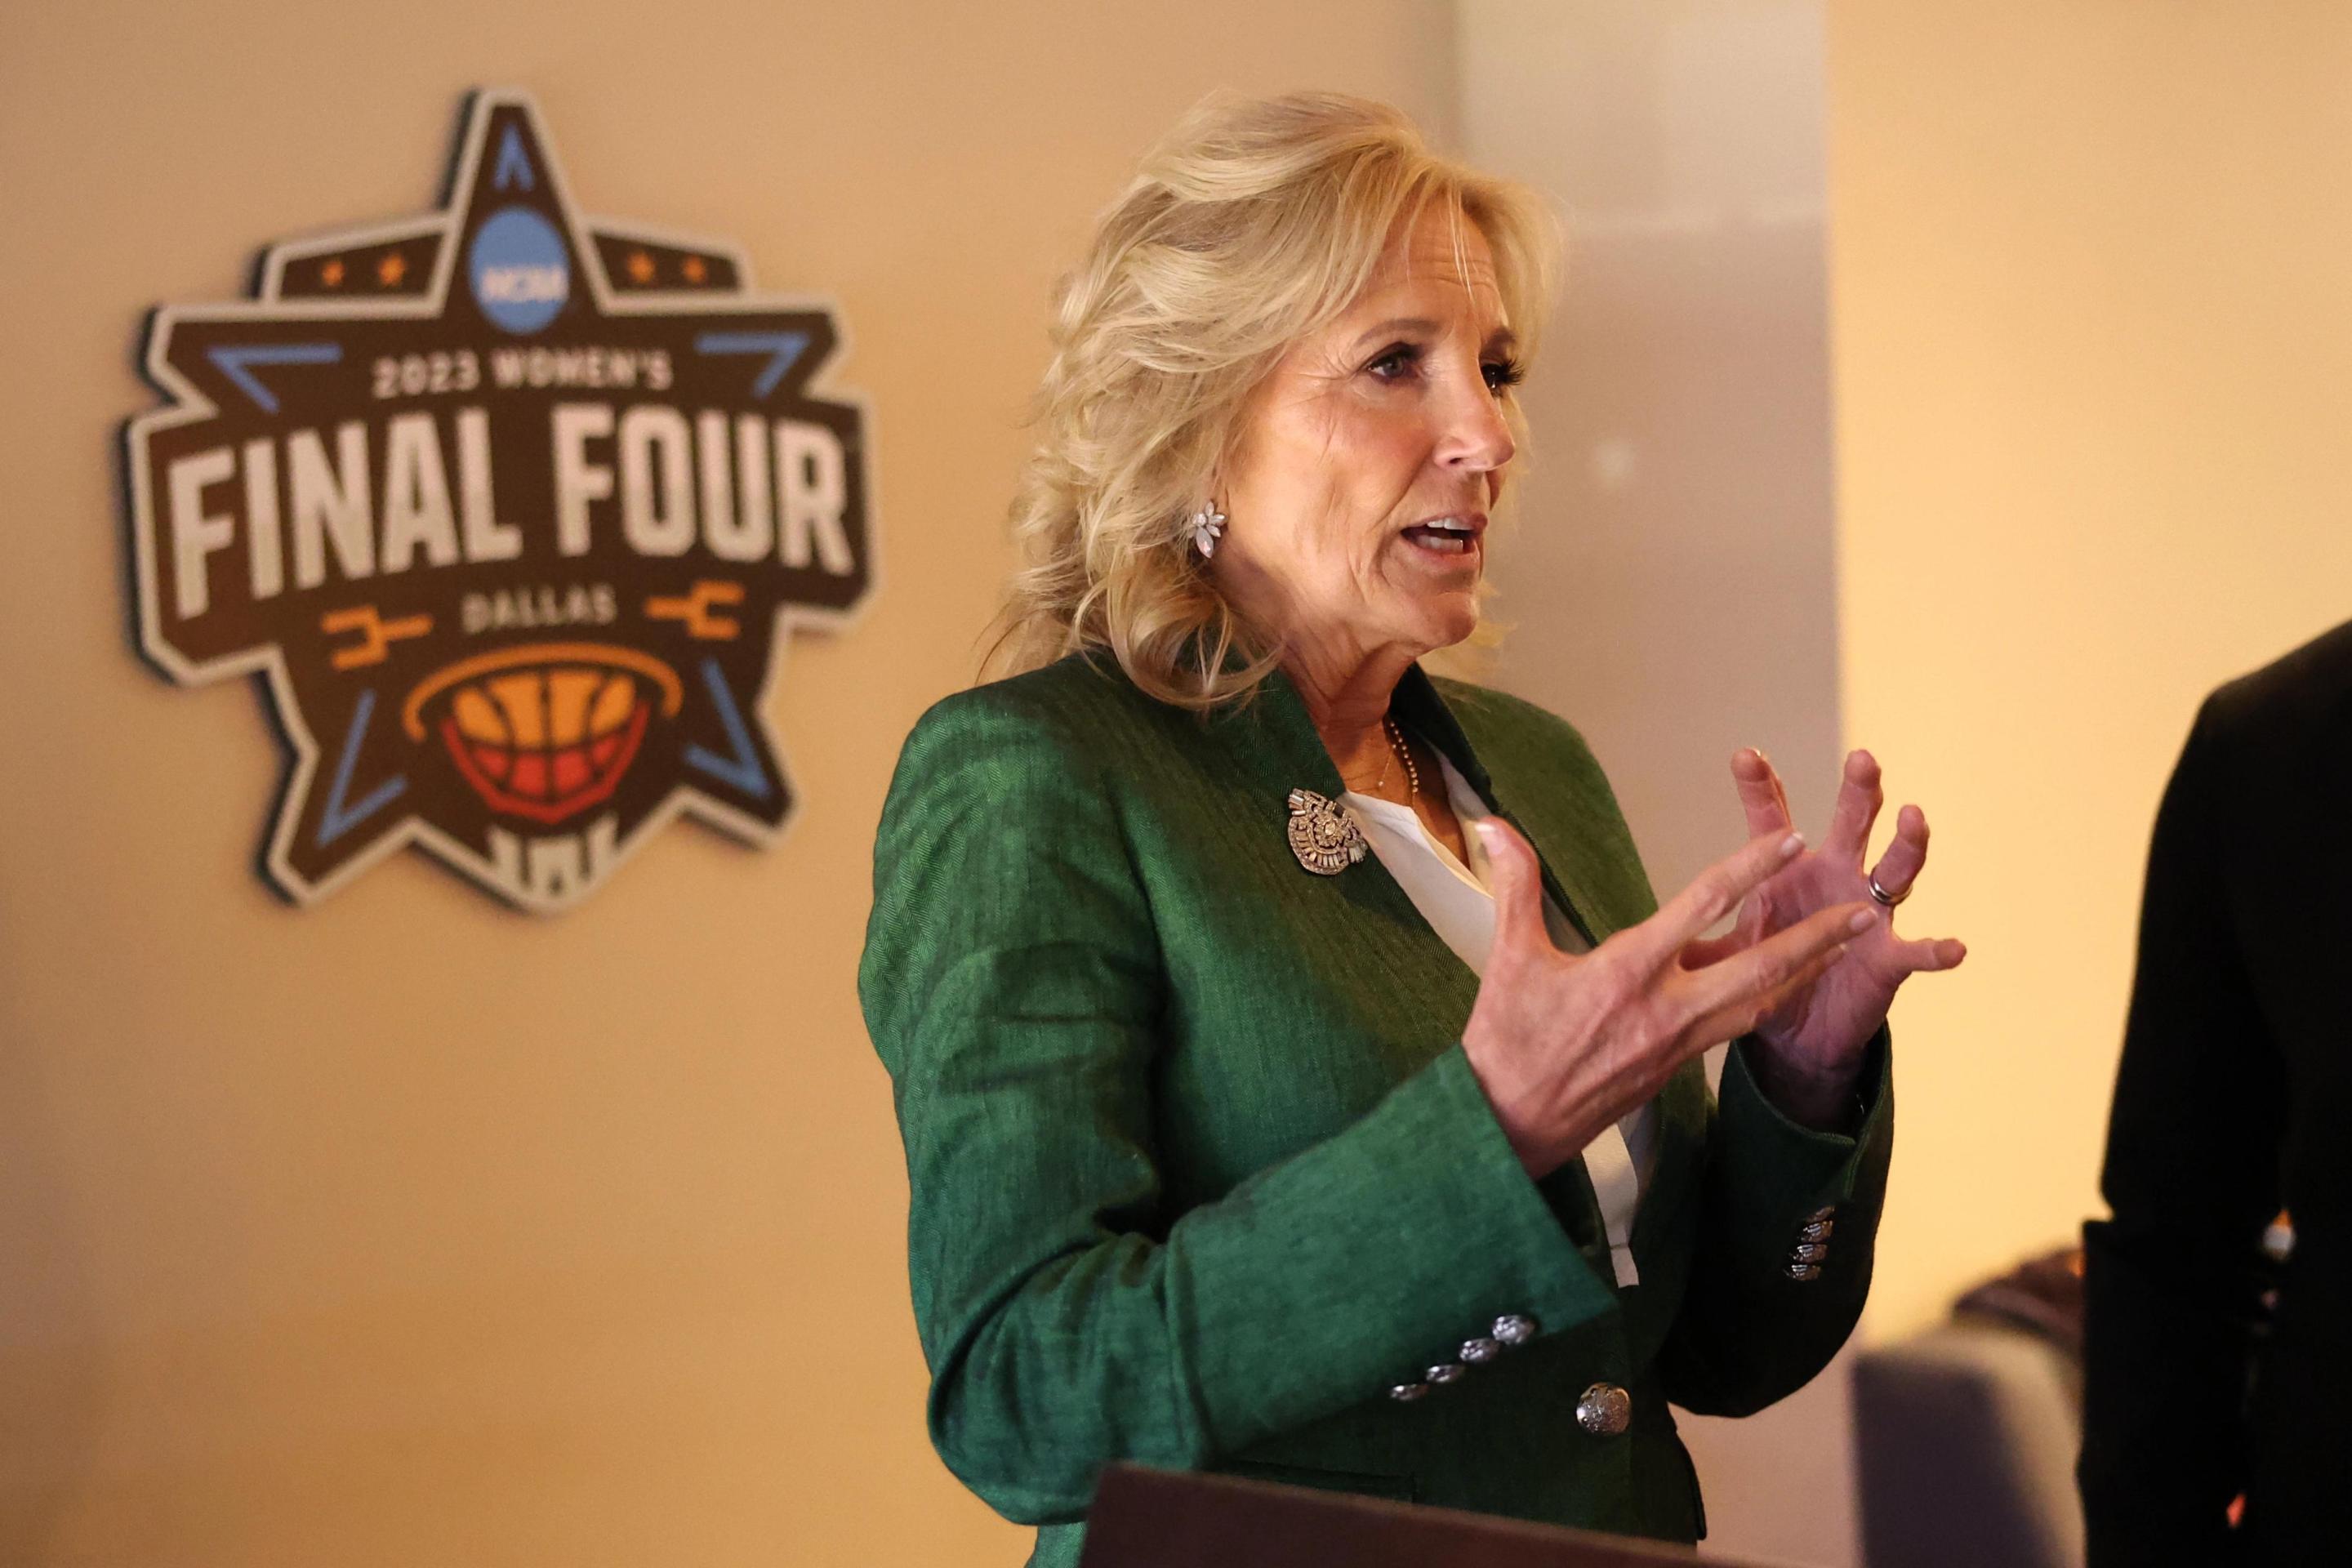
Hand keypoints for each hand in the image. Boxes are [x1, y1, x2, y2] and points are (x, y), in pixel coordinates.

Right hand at [1462, 818, 1879, 1178]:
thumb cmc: (1506, 1040)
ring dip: (1810, 971)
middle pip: (1761, 966)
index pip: (1701, 906)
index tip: (1793, 840)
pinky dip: (1774, 1002)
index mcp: (1627, 971)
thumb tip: (1493, 826)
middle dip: (1819, 937)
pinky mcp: (1676, 1068)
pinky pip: (1739, 1028)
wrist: (1510, 1126)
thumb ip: (1515, 885)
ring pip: (1761, 1002)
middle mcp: (1665, 1008)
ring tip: (1851, 945)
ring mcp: (1677, 1043)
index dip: (1751, 868)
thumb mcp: (1510, 957)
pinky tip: (1792, 987)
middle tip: (1867, 910)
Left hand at [1683, 749, 1966, 1127]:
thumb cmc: (1757, 971)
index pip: (1772, 819)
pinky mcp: (1887, 959)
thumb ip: (1686, 926)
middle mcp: (1833, 877)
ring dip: (1907, 845)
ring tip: (1913, 817)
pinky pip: (1915, 952)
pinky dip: (1936, 950)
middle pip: (1848, 824)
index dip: (1761, 788)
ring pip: (1893, 870)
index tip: (1744, 756)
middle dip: (1857, 791)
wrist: (1797, 1032)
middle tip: (1861, 757)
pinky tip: (1952, 948)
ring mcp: (1866, 913)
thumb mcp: (1716, 946)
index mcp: (1785, 870)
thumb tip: (1622, 920)